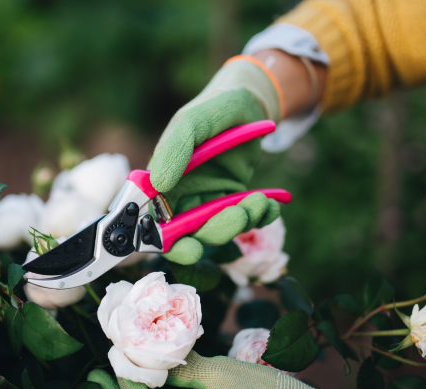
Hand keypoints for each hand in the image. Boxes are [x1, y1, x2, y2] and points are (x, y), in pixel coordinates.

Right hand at [149, 56, 282, 264]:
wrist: (249, 104)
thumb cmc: (214, 108)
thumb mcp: (193, 120)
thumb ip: (175, 148)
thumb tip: (157, 185)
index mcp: (161, 182)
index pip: (154, 222)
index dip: (168, 243)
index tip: (191, 248)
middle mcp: (181, 196)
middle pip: (189, 234)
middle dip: (214, 233)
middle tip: (238, 218)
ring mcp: (208, 200)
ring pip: (218, 229)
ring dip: (240, 221)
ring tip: (259, 201)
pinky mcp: (234, 201)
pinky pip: (245, 220)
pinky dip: (260, 217)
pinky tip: (271, 202)